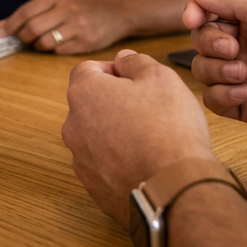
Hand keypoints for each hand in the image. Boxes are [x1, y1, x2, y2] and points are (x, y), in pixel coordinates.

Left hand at [0, 0, 136, 53]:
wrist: (115, 14)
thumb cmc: (80, 7)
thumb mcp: (58, 0)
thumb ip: (32, 10)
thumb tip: (3, 25)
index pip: (26, 12)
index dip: (10, 25)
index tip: (2, 33)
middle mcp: (66, 9)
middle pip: (32, 29)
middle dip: (23, 38)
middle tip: (24, 40)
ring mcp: (77, 26)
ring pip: (44, 43)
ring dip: (37, 46)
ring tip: (41, 42)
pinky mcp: (85, 42)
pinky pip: (59, 52)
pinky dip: (53, 50)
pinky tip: (59, 44)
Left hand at [60, 50, 214, 223]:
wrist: (174, 187)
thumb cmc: (168, 128)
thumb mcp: (160, 77)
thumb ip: (136, 62)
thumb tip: (123, 59)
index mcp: (83, 93)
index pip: (88, 70)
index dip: (114, 70)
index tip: (137, 80)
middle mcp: (73, 126)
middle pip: (90, 104)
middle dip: (115, 101)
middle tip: (149, 109)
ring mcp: (81, 160)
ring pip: (95, 135)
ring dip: (115, 132)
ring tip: (150, 139)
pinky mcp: (93, 187)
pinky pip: (103, 165)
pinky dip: (119, 160)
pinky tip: (145, 163)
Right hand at [183, 0, 246, 151]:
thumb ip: (238, 2)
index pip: (213, 9)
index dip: (197, 12)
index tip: (192, 18)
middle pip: (203, 38)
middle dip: (210, 42)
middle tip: (233, 49)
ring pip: (203, 69)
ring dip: (216, 70)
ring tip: (244, 75)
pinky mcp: (246, 106)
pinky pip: (213, 99)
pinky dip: (221, 95)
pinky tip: (244, 94)